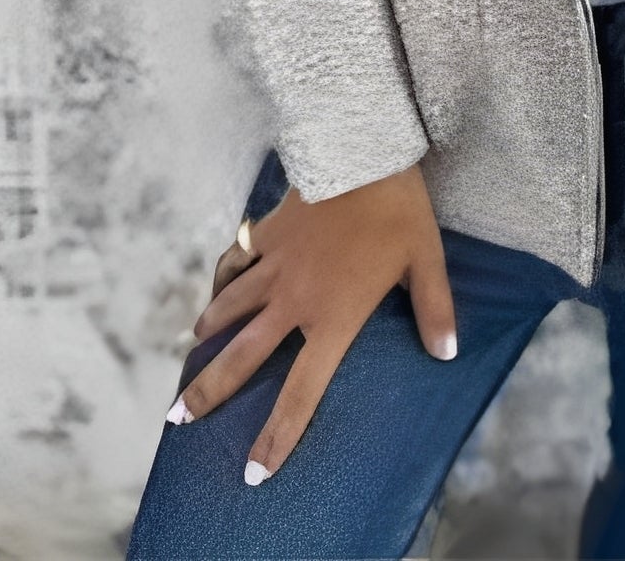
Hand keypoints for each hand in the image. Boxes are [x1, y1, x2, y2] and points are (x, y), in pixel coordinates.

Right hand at [167, 162, 455, 484]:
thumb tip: (448, 354)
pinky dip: (222, 276)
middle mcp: (293, 300)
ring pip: (229, 307)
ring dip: (209, 332)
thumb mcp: (426, 261)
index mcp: (332, 318)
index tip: (253, 472)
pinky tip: (216, 285)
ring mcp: (274, 265)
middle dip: (206, 393)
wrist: (361, 153)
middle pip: (241, 357)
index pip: (301, 393)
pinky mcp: (266, 232)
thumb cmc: (398, 211)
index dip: (277, 436)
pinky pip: (235, 260)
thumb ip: (434, 311)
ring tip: (194, 350)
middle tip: (176, 419)